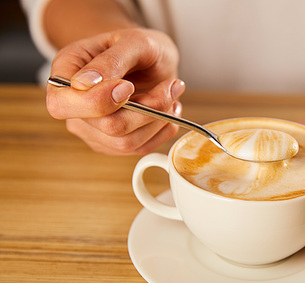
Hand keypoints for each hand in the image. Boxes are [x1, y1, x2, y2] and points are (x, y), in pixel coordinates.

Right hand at [46, 27, 183, 154]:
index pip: (63, 104)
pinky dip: (162, 129)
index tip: (129, 86)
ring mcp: (92, 129)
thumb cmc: (140, 47)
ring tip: (172, 94)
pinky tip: (169, 109)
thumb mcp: (133, 41)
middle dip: (148, 108)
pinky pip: (140, 148)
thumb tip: (85, 84)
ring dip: (159, 119)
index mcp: (66, 71)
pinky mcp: (113, 143)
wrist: (153, 60)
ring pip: (126, 142)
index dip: (98, 102)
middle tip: (170, 86)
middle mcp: (74, 104)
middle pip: (107, 126)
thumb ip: (110, 60)